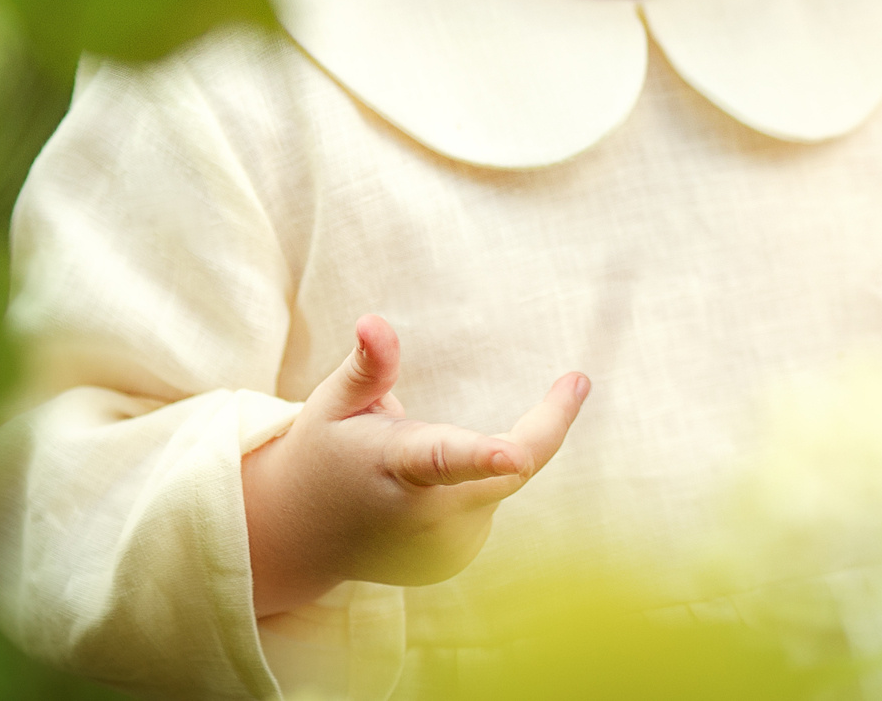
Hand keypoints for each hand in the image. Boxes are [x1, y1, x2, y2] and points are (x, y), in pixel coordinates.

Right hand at [241, 314, 588, 617]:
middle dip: (549, 422)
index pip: (442, 460)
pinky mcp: (455, 561)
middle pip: (510, 469)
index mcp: (396, 465)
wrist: (305, 537)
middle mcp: (427, 515)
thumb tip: (375, 321)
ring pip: (497, 484)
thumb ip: (368, 365)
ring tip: (411, 465)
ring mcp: (445, 546)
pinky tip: (419, 499)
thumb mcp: (336, 403)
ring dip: (477, 461)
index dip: (484, 456)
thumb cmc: (326, 453)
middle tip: (576, 380)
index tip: (516, 453)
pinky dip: (466, 488)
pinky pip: (484, 506)